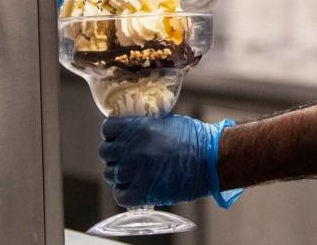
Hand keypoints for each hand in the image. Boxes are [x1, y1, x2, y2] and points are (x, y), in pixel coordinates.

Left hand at [99, 114, 242, 208]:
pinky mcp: (140, 192)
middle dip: (115, 154)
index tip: (118, 137)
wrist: (210, 160)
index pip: (108, 129)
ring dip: (120, 173)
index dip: (112, 133)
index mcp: (138, 128)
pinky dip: (125, 192)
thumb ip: (145, 125)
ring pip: (111, 174)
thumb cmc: (194, 140)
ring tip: (135, 173)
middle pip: (106, 152)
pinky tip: (136, 187)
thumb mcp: (166, 121)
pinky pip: (120, 194)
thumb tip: (133, 129)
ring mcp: (133, 172)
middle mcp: (131, 149)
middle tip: (127, 157)